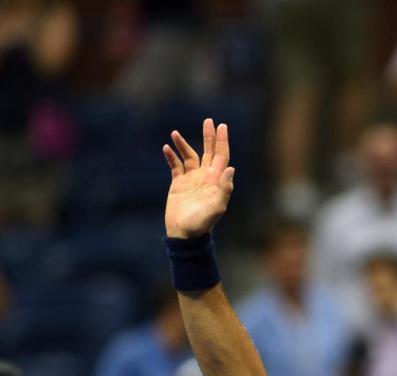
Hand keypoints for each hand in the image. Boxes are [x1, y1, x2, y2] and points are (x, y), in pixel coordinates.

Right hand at [163, 118, 234, 238]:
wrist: (185, 234)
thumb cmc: (202, 223)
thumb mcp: (216, 207)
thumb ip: (224, 188)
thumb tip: (230, 168)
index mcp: (216, 180)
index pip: (221, 156)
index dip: (222, 141)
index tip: (222, 126)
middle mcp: (205, 177)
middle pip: (208, 152)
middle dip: (209, 137)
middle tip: (208, 121)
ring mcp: (192, 180)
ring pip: (189, 157)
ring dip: (183, 145)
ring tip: (174, 133)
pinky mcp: (178, 185)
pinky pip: (175, 166)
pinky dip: (171, 157)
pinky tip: (166, 148)